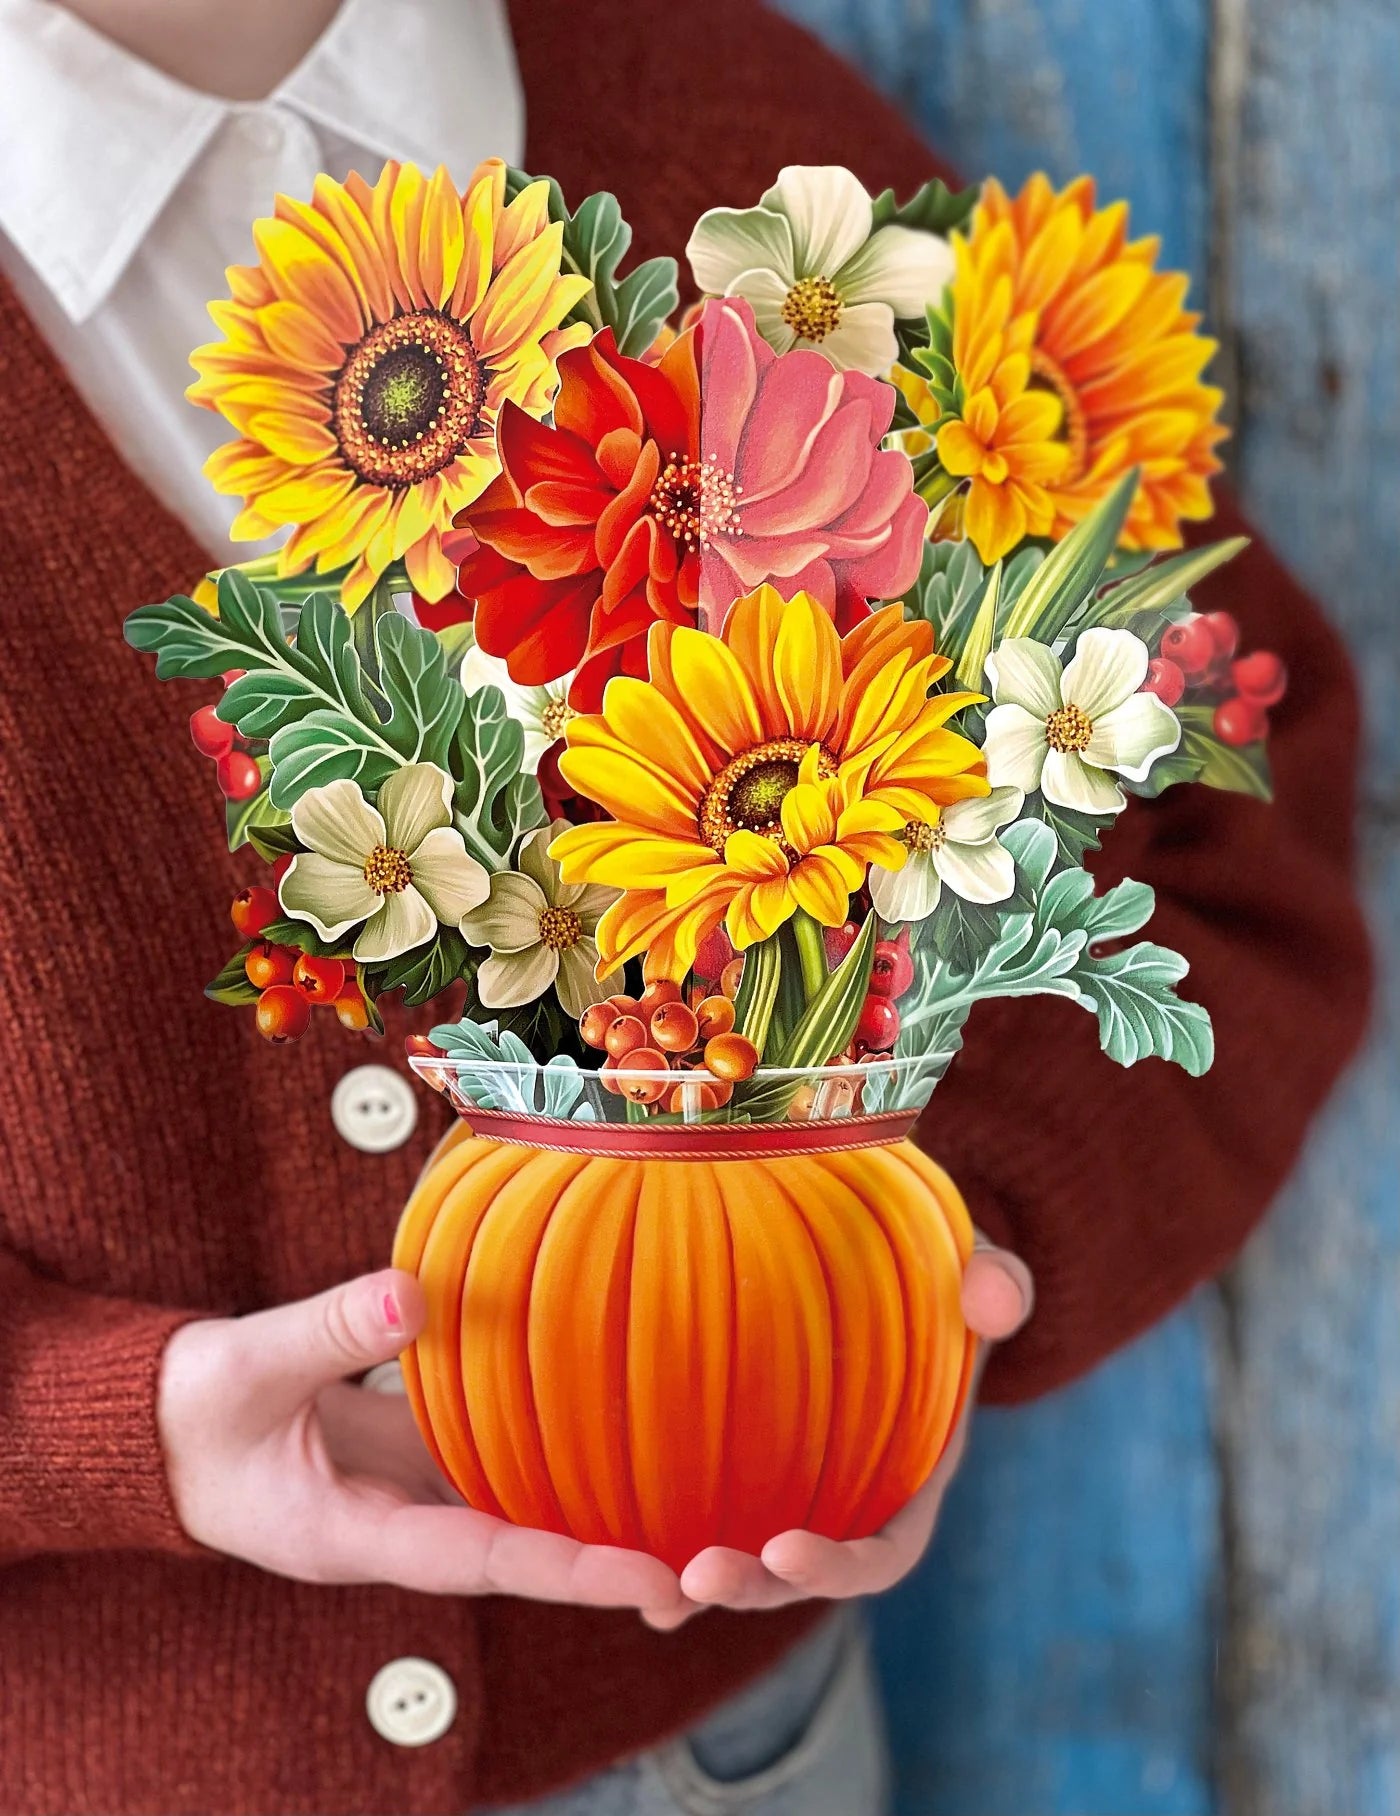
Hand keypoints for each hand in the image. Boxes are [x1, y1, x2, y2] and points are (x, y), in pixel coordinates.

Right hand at [157, 1269, 687, 1615]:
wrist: (162, 1427)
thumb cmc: (190, 1408)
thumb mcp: (244, 1366)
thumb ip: (324, 1332)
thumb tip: (412, 1295)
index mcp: (355, 1536)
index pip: (478, 1559)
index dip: (562, 1570)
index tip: (643, 1577)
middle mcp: (401, 1527)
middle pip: (519, 1555)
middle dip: (605, 1565)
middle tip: (705, 1567)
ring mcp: (413, 1494)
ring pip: (516, 1510)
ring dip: (590, 1513)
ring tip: (688, 1510)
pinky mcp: (418, 1455)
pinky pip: (496, 1461)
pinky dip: (549, 1451)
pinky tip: (609, 1424)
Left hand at [645, 1241, 1033, 1630]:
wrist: (877, 1247)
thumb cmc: (933, 1260)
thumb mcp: (973, 1262)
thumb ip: (994, 1280)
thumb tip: (993, 1298)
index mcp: (912, 1475)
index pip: (883, 1551)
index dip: (839, 1566)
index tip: (785, 1549)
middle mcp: (851, 1499)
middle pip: (803, 1575)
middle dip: (755, 1587)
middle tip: (697, 1578)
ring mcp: (794, 1487)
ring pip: (749, 1559)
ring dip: (704, 1583)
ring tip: (654, 1593)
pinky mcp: (739, 1463)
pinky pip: (702, 1515)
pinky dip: (663, 1547)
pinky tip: (612, 1561)